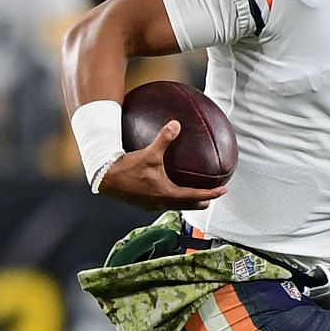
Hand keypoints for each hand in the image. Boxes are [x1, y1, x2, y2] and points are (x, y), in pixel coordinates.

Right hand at [97, 119, 228, 210]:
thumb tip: (177, 124)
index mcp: (167, 194)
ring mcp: (153, 206)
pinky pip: (166, 203)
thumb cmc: (127, 168)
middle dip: (203, 200)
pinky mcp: (145, 203)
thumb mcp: (149, 153)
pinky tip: (170, 188)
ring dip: (188, 201)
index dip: (212, 194)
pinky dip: (175, 198)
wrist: (106, 179)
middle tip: (213, 193)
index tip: (223, 190)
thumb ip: (164, 138)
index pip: (196, 196)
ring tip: (196, 193)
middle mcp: (162, 203)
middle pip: (189, 206)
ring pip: (177, 206)